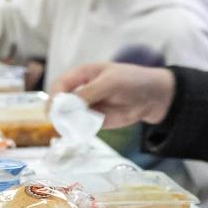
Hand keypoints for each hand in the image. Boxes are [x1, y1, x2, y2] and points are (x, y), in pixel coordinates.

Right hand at [56, 61, 177, 126]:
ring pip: (68, 116)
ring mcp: (86, 106)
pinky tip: (79, 132)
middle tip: (59, 121)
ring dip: (66, 123)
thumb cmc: (131, 81)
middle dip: (57, 112)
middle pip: (59, 102)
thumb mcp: (110, 82)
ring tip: (69, 128)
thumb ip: (88, 92)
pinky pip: (80, 126)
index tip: (55, 108)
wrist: (153, 97)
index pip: (59, 85)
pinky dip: (77, 130)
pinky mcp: (94, 120)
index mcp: (81, 75)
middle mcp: (80, 90)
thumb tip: (66, 105)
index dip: (55, 96)